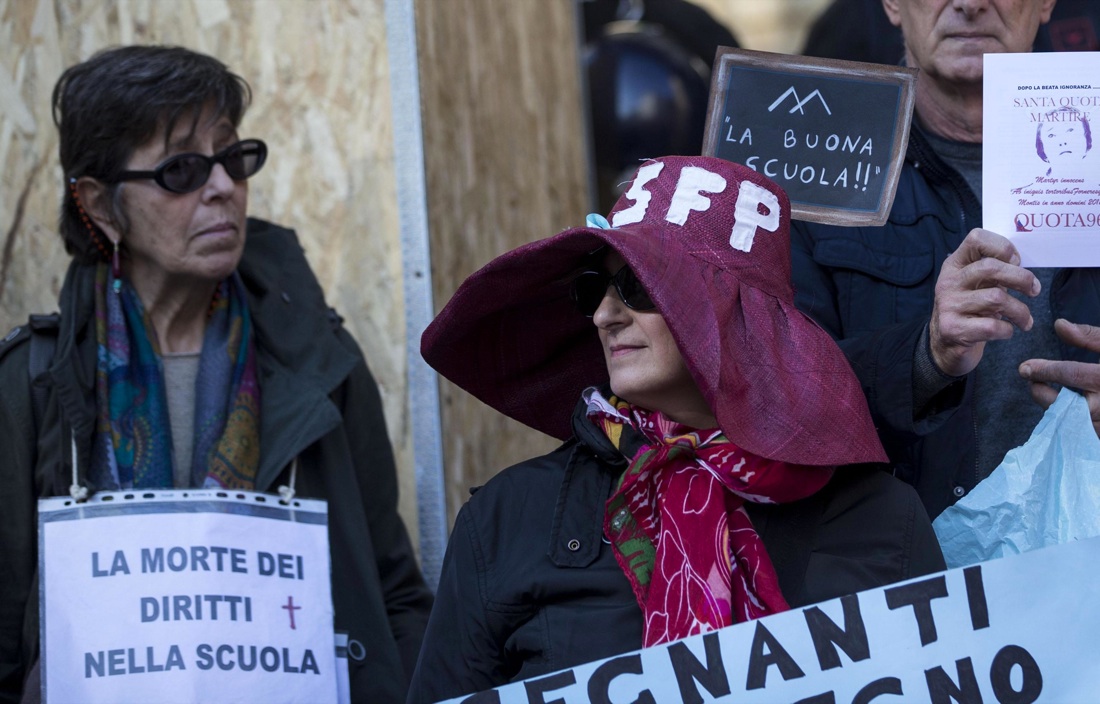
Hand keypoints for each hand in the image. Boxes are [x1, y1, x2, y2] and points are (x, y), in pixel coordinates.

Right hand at [929, 228, 1040, 376]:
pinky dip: (1008, 330)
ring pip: (997, 299)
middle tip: (1033, 290)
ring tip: (1025, 320)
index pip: (977, 239)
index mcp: (955, 265)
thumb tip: (1024, 269)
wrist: (944, 345)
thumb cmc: (969, 310)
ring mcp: (949, 305)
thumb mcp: (976, 285)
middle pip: (991, 267)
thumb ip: (994, 272)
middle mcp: (948, 282)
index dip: (1003, 247)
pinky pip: (992, 326)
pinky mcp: (953, 329)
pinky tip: (1007, 331)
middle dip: (1022, 278)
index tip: (1017, 262)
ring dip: (1020, 311)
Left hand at [1019, 319, 1099, 435]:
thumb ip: (1090, 337)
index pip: (1072, 374)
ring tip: (1043, 392)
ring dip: (1054, 408)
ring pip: (1071, 422)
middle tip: (1031, 381)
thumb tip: (1059, 325)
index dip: (1045, 370)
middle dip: (1042, 393)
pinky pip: (1082, 434)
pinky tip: (1065, 409)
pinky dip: (1069, 422)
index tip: (1025, 367)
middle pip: (1065, 404)